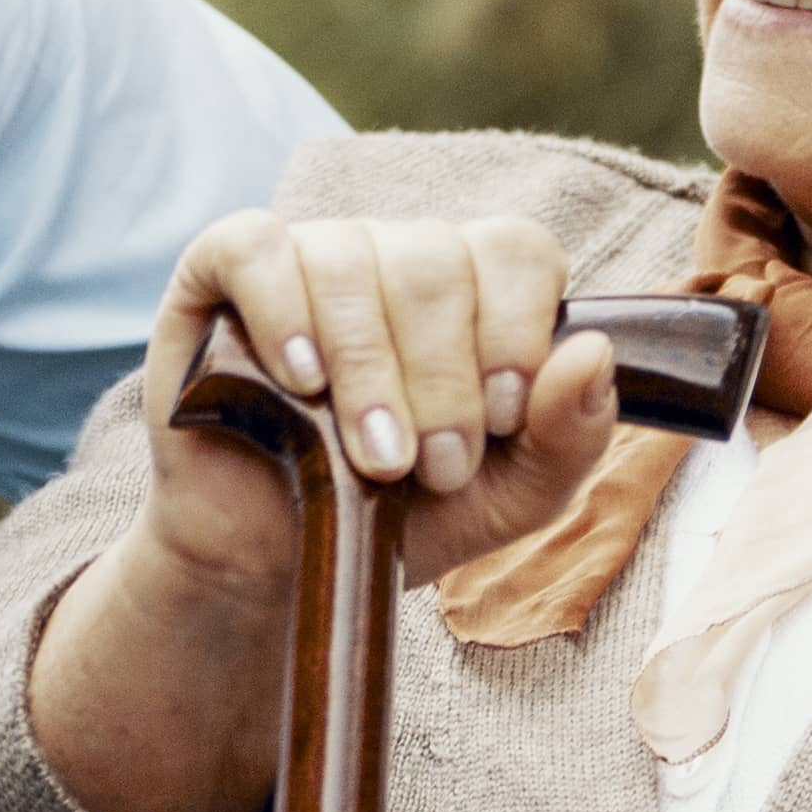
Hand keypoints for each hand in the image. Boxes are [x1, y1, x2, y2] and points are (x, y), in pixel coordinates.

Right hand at [24, 213, 624, 811]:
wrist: (278, 565)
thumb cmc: (397, 518)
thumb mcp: (509, 497)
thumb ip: (570, 433)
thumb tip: (592, 350)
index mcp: (472, 291)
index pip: (515, 249)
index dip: (515, 329)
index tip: (499, 421)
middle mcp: (392, 257)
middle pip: (435, 260)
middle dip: (440, 377)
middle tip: (427, 467)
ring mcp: (309, 256)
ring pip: (352, 258)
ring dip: (369, 368)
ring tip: (368, 456)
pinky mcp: (219, 272)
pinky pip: (257, 247)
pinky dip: (284, 308)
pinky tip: (300, 379)